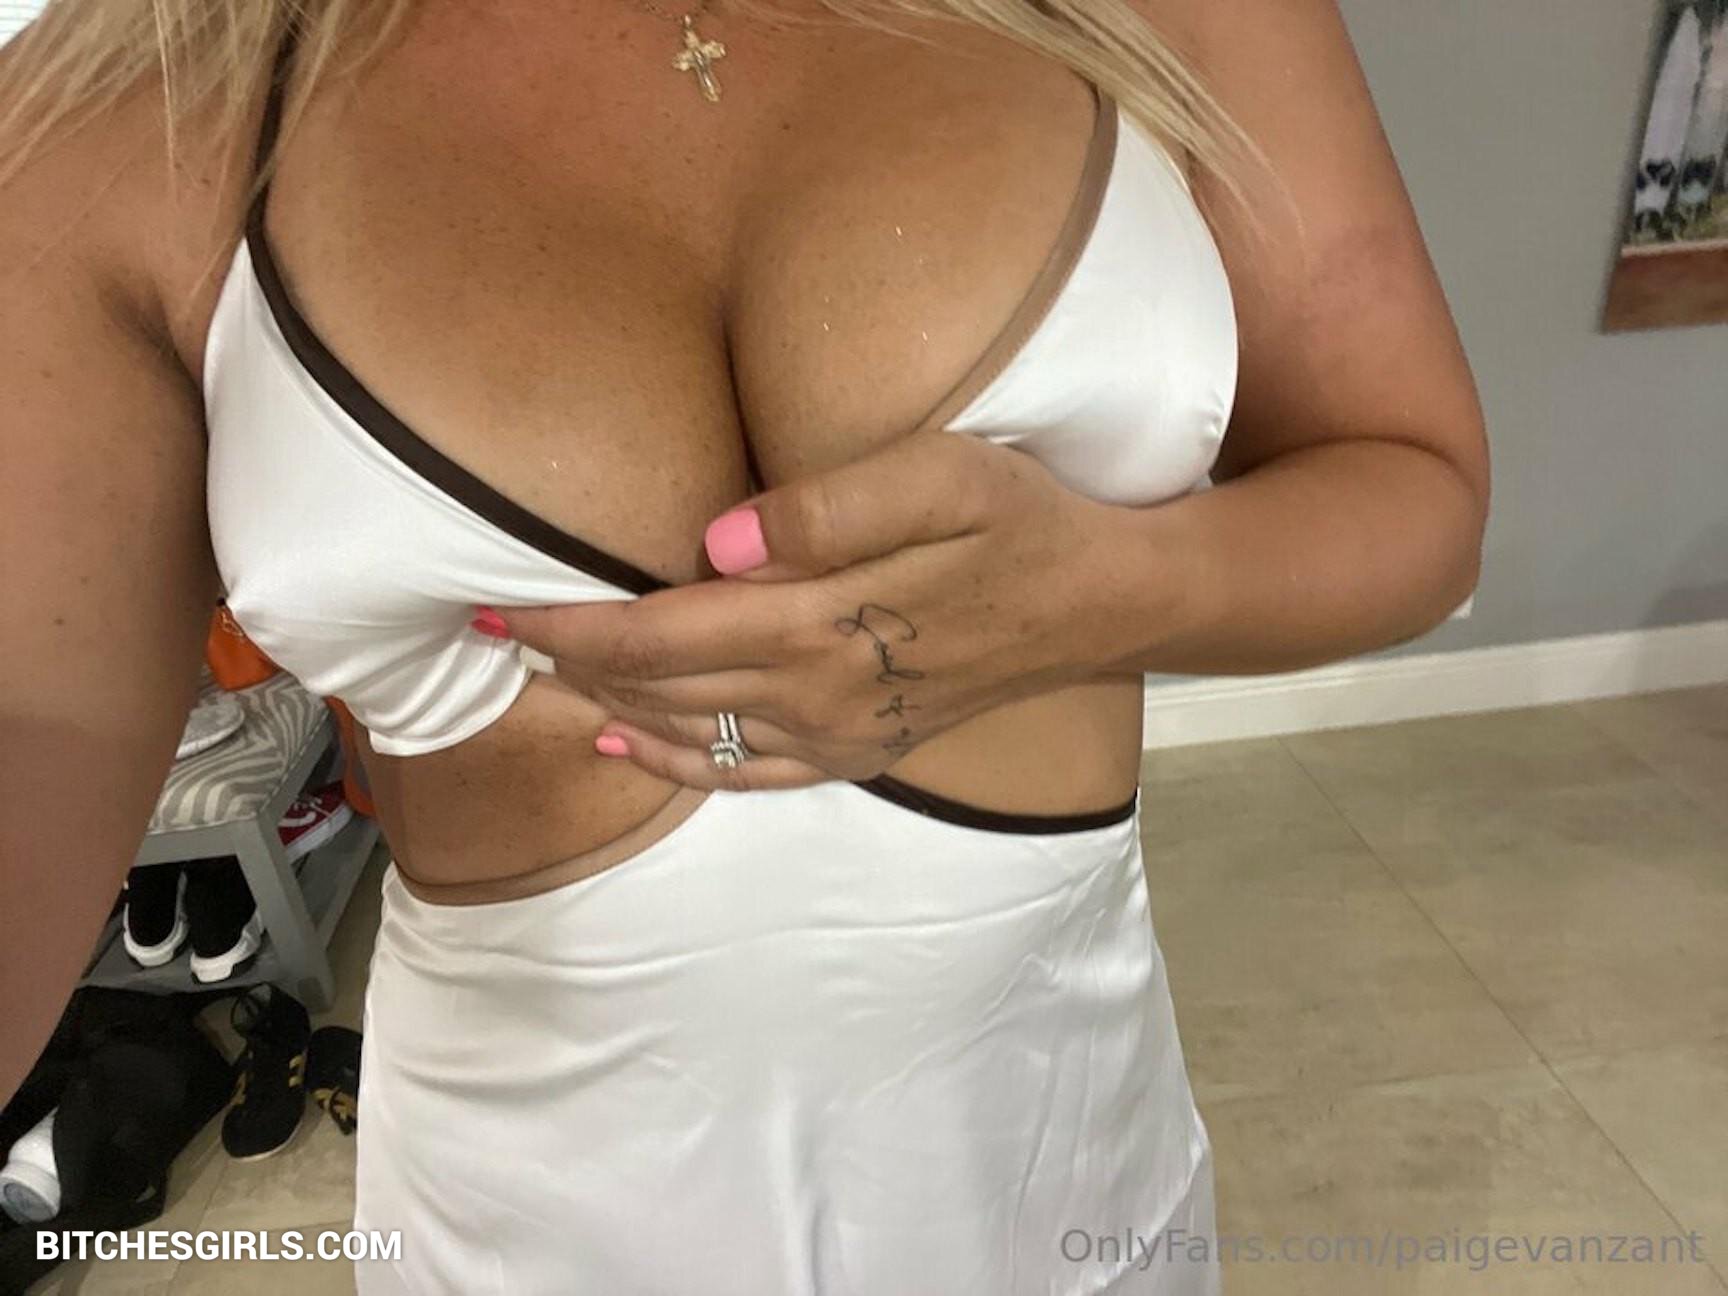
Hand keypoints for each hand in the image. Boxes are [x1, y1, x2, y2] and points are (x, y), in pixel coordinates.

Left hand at [488, 430, 1134, 789]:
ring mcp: (837, 734)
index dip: (568, 624)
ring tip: (538, 679)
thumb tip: (716, 544)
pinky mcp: (860, 750)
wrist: (1100, 602)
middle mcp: (815, 694)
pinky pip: (747, 776)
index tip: (491, 609)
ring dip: (607, 706)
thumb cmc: (1019, 520)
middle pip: (659, 687)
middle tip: (492, 634)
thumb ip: (828, 509)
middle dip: (569, 661)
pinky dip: (676, 764)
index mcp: (820, 623)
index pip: (659, 633)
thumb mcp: (941, 478)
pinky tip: (628, 746)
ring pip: (689, 735)